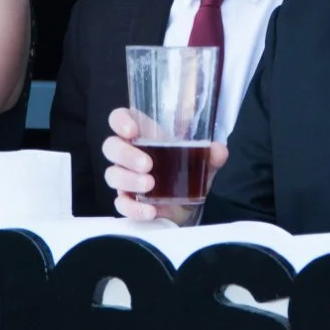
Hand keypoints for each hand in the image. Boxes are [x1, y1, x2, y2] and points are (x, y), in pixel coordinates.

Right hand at [103, 106, 226, 225]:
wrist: (187, 205)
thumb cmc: (186, 172)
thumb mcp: (202, 162)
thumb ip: (211, 155)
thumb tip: (218, 149)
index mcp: (143, 135)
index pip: (119, 119)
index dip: (120, 121)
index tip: (132, 130)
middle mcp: (128, 154)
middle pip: (111, 147)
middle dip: (126, 154)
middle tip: (147, 164)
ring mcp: (125, 178)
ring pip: (112, 175)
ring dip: (129, 179)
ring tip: (150, 185)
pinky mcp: (128, 201)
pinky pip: (121, 204)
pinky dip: (134, 208)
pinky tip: (150, 210)